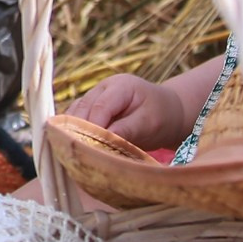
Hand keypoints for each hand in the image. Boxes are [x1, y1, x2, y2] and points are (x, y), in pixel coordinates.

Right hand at [66, 73, 191, 151]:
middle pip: (82, 109)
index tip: (92, 149)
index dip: (93, 128)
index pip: (100, 107)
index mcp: (120, 86)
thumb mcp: (149, 123)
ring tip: (75, 153)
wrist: (168, 112)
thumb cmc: (162, 116)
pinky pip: (76, 119)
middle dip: (80, 131)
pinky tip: (76, 147)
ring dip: (74, 132)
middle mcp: (103, 88)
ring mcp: (94, 97)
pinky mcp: (90, 108)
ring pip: (75, 113)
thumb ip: (127, 130)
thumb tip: (103, 141)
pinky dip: (75, 132)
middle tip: (80, 155)